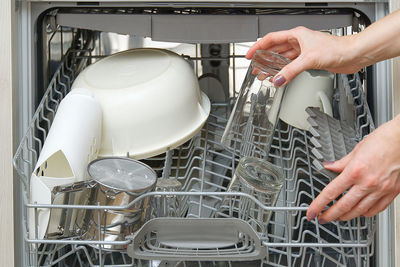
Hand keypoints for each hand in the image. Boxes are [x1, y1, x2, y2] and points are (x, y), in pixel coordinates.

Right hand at [246, 26, 360, 86]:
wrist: (352, 55)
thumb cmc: (336, 48)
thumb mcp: (309, 59)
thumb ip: (291, 71)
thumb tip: (277, 79)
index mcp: (296, 35)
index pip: (271, 39)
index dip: (258, 46)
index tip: (250, 54)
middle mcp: (299, 42)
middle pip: (275, 50)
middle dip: (264, 59)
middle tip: (255, 67)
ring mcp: (303, 51)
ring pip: (283, 58)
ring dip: (273, 66)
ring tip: (263, 74)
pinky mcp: (308, 60)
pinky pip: (291, 66)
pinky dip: (284, 72)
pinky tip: (280, 77)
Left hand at [306, 116, 399, 222]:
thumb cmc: (382, 141)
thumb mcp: (355, 150)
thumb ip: (340, 163)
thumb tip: (328, 167)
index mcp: (355, 171)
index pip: (331, 193)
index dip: (318, 205)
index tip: (311, 212)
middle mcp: (368, 182)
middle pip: (344, 206)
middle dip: (330, 215)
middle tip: (322, 218)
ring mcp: (381, 189)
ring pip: (359, 211)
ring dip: (345, 217)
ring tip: (337, 217)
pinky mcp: (392, 192)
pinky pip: (376, 209)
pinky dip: (365, 213)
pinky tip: (359, 213)